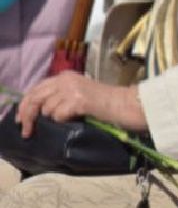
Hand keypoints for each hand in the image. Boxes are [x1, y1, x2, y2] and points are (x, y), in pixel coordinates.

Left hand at [16, 72, 145, 135]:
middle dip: (27, 115)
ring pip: (47, 108)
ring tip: (66, 122)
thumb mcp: (80, 94)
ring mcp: (72, 89)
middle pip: (35, 97)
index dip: (25, 104)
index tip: (20, 119)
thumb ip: (61, 96)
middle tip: (26, 131)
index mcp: (66, 76)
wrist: (129, 105)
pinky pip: (59, 114)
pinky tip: (75, 120)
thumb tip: (40, 110)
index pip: (36, 88)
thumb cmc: (108, 104)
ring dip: (52, 119)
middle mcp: (66, 79)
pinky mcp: (79, 100)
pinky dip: (63, 120)